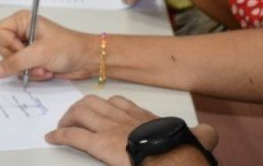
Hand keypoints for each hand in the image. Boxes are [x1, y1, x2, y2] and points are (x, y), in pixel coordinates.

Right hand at [0, 10, 97, 81]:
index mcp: (21, 21)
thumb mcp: (41, 53)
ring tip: (44, 67)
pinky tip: (46, 71)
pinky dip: (32, 74)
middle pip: (0, 49)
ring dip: (27, 70)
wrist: (86, 60)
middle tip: (34, 60)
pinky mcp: (29, 60)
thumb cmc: (69, 48)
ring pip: (9, 64)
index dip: (7, 45)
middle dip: (18, 61)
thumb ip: (16, 62)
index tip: (23, 50)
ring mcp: (24, 47)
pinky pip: (19, 71)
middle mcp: (20, 32)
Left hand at [46, 95, 217, 164]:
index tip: (100, 106)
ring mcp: (110, 128)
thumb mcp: (195, 138)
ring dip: (69, 117)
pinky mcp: (100, 143)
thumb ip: (200, 134)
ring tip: (62, 124)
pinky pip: (75, 135)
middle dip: (81, 107)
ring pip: (82, 113)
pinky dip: (60, 135)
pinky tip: (52, 137)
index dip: (107, 104)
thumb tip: (210, 133)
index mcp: (144, 117)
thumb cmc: (183, 151)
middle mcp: (124, 117)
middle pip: (96, 102)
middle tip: (74, 115)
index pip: (121, 102)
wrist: (174, 159)